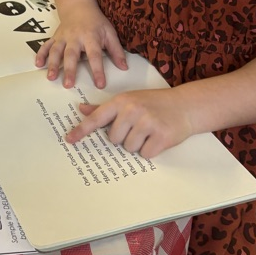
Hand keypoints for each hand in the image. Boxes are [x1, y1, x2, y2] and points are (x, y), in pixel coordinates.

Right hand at [35, 3, 126, 87]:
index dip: (98, 70)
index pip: (95, 55)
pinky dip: (41, 54)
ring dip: (52, 64)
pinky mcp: (55, 37)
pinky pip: (46, 45)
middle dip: (69, 70)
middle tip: (68, 85)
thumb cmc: (96, 22)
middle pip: (71, 55)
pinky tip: (38, 64)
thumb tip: (124, 68)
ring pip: (56, 51)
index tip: (100, 84)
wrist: (79, 6)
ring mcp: (63, 37)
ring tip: (50, 78)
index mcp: (91, 37)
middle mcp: (75, 37)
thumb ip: (116, 51)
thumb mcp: (110, 33)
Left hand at [65, 87, 194, 158]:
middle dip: (124, 138)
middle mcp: (133, 110)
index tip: (69, 140)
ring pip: (129, 148)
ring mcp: (148, 123)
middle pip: (114, 139)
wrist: (185, 105)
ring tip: (149, 132)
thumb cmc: (153, 103)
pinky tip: (157, 139)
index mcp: (121, 101)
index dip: (82, 130)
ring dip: (138, 145)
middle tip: (138, 128)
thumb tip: (81, 109)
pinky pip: (145, 154)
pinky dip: (151, 151)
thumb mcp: (129, 100)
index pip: (97, 118)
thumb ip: (104, 108)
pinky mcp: (162, 136)